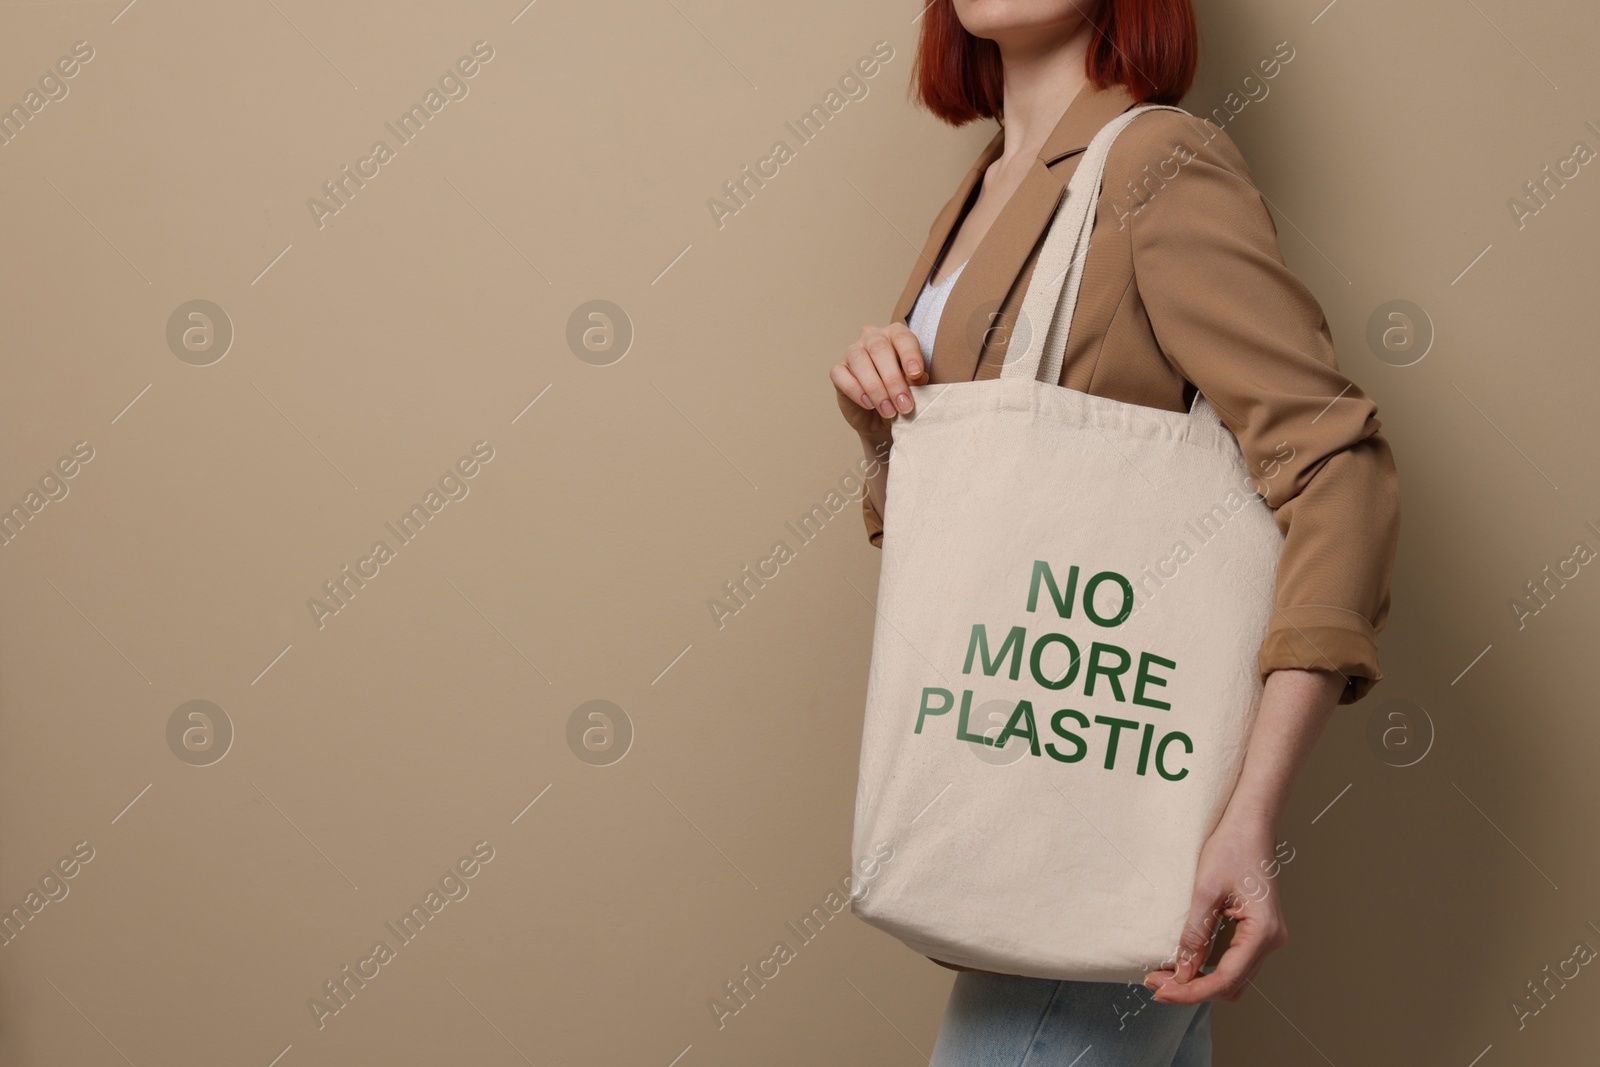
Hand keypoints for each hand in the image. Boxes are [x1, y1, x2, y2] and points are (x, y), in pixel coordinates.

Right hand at [831, 322, 927, 438]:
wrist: (881, 420)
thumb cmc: (899, 397)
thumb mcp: (913, 389)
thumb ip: (916, 381)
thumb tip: (918, 378)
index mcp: (895, 336)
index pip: (902, 337)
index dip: (910, 354)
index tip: (916, 374)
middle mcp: (872, 339)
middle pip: (880, 349)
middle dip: (893, 380)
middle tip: (904, 405)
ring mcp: (852, 352)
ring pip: (859, 360)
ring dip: (876, 388)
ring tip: (888, 411)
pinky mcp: (838, 371)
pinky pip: (841, 375)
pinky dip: (856, 391)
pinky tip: (869, 404)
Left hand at [1142, 812, 1287, 1003]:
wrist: (1249, 825)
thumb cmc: (1232, 848)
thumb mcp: (1205, 890)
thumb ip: (1195, 933)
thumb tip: (1182, 971)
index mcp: (1263, 931)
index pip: (1225, 978)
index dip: (1191, 990)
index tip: (1160, 990)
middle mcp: (1271, 940)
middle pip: (1231, 985)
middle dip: (1193, 989)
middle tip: (1156, 984)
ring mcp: (1267, 938)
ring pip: (1234, 978)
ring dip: (1201, 982)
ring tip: (1166, 977)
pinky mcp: (1258, 932)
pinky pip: (1235, 963)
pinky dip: (1210, 969)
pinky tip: (1185, 964)